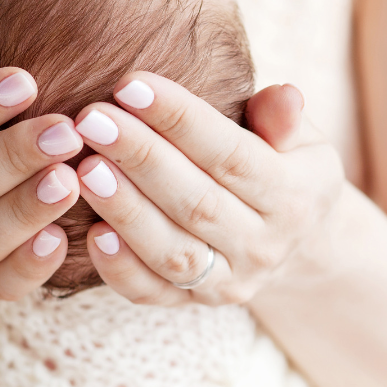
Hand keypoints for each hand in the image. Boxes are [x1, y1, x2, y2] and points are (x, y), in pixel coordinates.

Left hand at [72, 72, 343, 305]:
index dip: (179, 118)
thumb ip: (284, 120)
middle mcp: (262, 246)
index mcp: (293, 197)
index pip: (229, 154)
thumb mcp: (303, 141)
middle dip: (139, 158)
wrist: (296, 247)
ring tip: (83, 168)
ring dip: (125, 210)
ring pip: (171, 251)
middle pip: (195, 202)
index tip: (129, 84)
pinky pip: (151, 292)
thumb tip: (283, 96)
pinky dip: (119, 267)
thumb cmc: (283, 169)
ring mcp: (227, 281)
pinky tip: (89, 232)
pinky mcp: (191, 302)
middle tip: (91, 120)